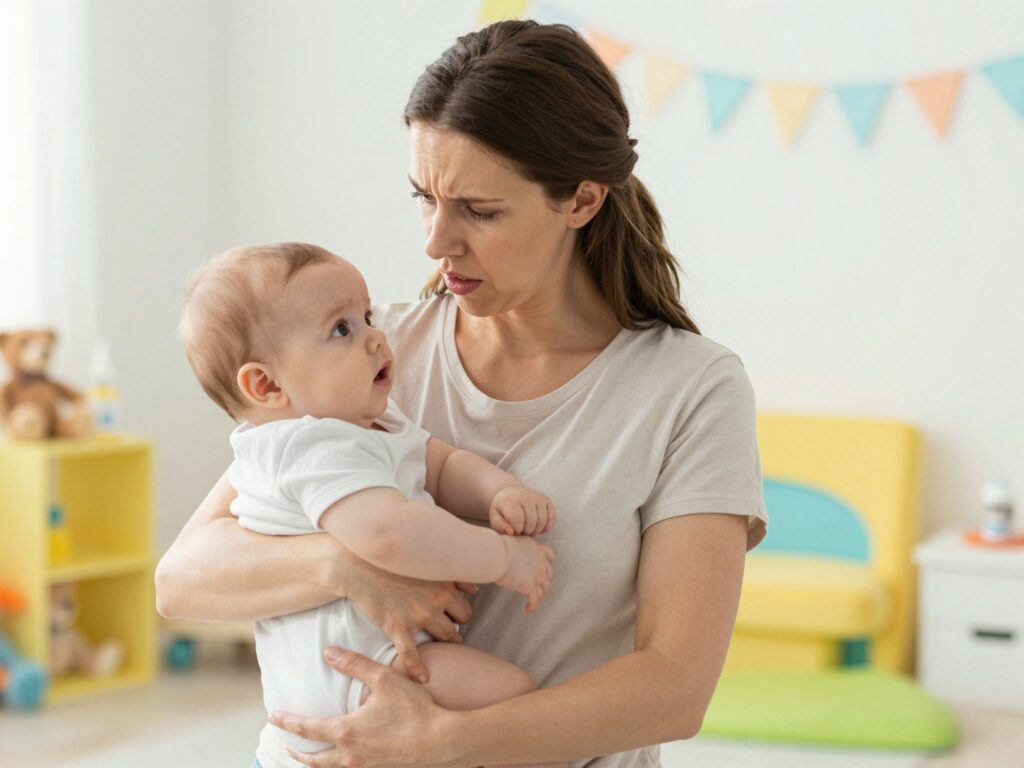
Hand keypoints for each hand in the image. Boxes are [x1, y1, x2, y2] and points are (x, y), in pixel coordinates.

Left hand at [271, 647, 458, 767]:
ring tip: (313, 757)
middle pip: (314, 760)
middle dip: (299, 753)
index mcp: (346, 732)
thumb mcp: (384, 679)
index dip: (288, 722)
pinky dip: (341, 767)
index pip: (307, 728)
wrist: (442, 741)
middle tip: (289, 747)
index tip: (273, 716)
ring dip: (318, 763)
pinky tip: (347, 760)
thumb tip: (328, 652)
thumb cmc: (414, 709)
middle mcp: (350, 756)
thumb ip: (354, 664)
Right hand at [342, 547, 476, 683]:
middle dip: (453, 631)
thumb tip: (475, 591)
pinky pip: (411, 654)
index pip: (465, 610)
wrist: (361, 565)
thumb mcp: (428, 563)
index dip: (459, 616)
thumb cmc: (395, 561)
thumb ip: (454, 577)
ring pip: (443, 637)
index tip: (451, 619)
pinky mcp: (397, 627)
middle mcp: (435, 601)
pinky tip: (422, 679)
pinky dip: (417, 669)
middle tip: (446, 634)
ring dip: (443, 644)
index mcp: (444, 585)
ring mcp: (417, 616)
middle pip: (457, 626)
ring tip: (440, 649)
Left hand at [489, 486, 555, 535]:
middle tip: (521, 532)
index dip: (516, 530)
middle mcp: (524, 495)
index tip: (513, 531)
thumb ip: (500, 527)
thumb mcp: (495, 518)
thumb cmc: (502, 510)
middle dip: (526, 532)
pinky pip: (552, 518)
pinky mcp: (546, 499)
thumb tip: (511, 533)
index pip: (517, 520)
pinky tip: (538, 527)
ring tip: (527, 530)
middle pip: (531, 522)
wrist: (510, 493)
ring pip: (542, 521)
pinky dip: (546, 527)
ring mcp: (537, 496)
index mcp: (509, 500)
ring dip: (536, 531)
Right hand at [496, 536, 554, 611]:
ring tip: (533, 601)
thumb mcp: (513, 543)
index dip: (548, 563)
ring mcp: (538, 575)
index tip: (544, 568)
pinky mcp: (531, 586)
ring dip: (540, 596)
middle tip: (537, 587)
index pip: (550, 555)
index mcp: (536, 549)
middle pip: (549, 574)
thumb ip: (518, 551)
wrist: (498, 554)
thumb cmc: (498, 548)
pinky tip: (527, 609)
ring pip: (544, 589)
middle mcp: (540, 561)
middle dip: (544, 581)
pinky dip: (533, 606)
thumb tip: (509, 557)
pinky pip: (536, 600)